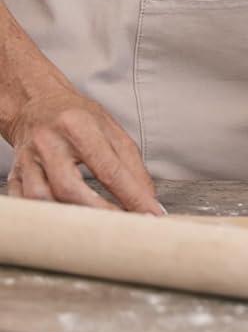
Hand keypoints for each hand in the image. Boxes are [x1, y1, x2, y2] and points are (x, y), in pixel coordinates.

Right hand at [6, 84, 163, 212]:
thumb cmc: (78, 117)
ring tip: (95, 226)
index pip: (109, 169)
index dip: (132, 195)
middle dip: (99, 213)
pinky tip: (65, 220)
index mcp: (79, 126)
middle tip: (122, 226)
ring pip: (42, 199)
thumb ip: (131, 163)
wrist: (36, 105)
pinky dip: (46, 214)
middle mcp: (49, 142)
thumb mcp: (111, 129)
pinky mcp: (14, 174)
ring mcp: (27, 160)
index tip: (150, 213)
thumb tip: (147, 196)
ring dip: (70, 217)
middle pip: (70, 188)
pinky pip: (25, 202)